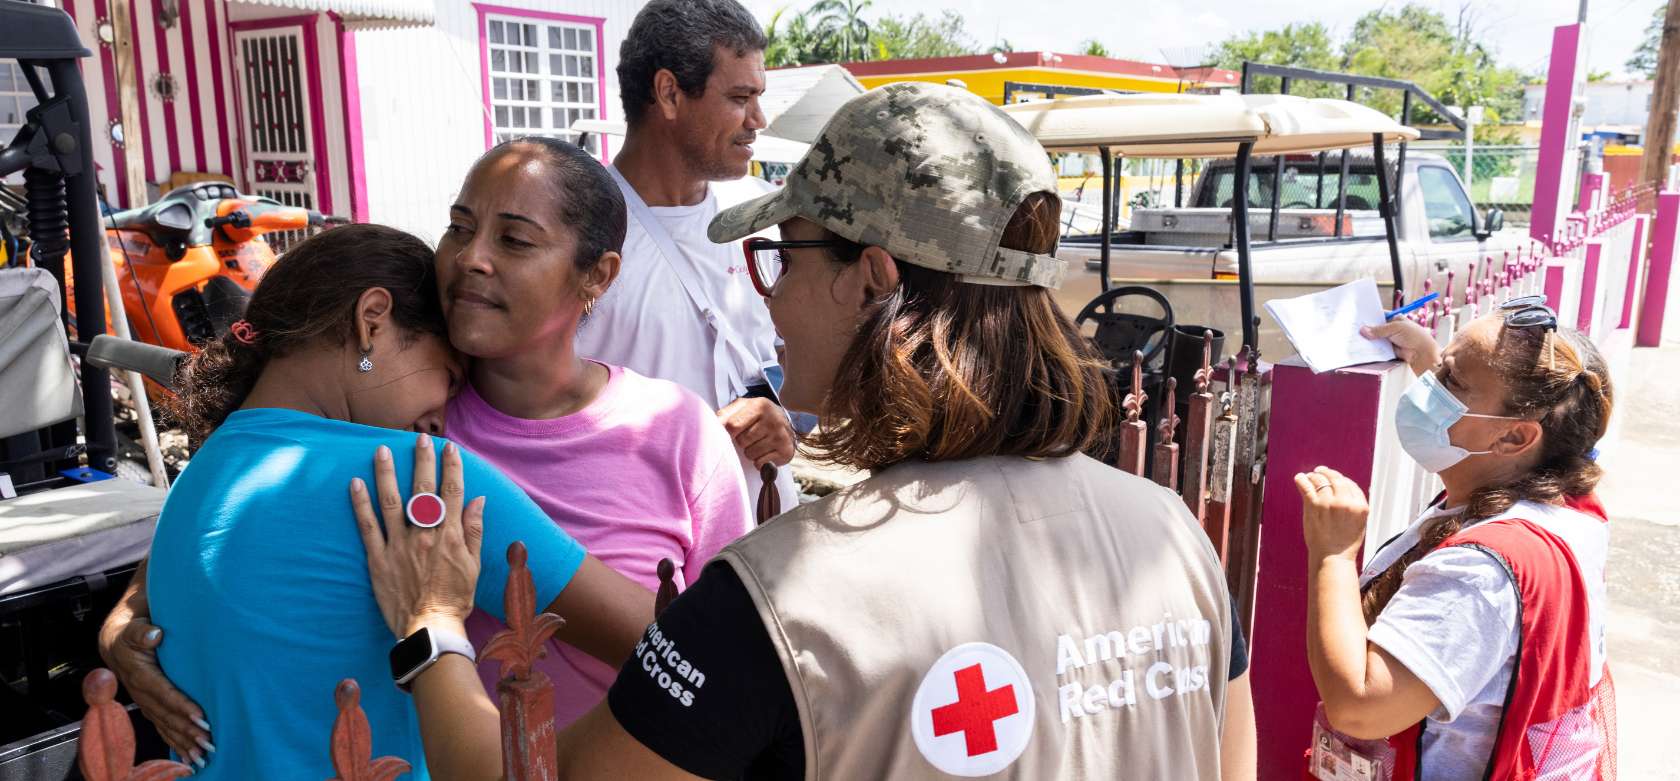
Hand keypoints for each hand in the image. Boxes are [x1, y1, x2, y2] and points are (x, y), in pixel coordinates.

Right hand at [97, 616, 212, 767]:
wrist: (115, 641)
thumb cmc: (132, 633)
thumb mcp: (134, 628)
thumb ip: (142, 632)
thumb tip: (154, 634)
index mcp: (139, 675)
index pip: (163, 693)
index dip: (181, 705)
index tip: (200, 716)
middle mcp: (141, 693)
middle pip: (166, 715)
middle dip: (187, 730)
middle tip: (208, 741)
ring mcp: (145, 702)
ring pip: (165, 725)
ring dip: (183, 741)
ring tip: (202, 755)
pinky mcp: (149, 707)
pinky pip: (162, 727)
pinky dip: (175, 743)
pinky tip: (189, 756)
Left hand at [350, 433, 483, 638]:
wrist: (430, 629)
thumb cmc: (455, 598)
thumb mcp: (474, 564)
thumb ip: (474, 530)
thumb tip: (478, 500)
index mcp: (449, 535)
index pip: (451, 492)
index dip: (451, 467)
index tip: (449, 448)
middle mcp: (424, 535)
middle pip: (422, 490)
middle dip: (422, 461)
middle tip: (419, 439)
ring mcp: (399, 545)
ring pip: (391, 502)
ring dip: (386, 474)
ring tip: (382, 450)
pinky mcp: (378, 559)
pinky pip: (367, 527)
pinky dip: (360, 504)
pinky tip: (355, 484)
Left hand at [718, 397, 795, 468]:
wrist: (783, 423)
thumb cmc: (757, 416)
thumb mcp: (742, 407)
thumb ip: (725, 415)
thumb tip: (711, 426)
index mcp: (760, 405)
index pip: (732, 426)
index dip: (727, 433)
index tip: (730, 433)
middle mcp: (773, 420)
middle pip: (742, 441)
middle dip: (741, 442)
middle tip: (750, 435)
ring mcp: (781, 437)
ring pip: (750, 454)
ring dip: (750, 452)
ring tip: (758, 443)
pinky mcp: (786, 452)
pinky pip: (760, 464)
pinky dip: (759, 461)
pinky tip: (765, 451)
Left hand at [1295, 466, 1368, 562]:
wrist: (1332, 557)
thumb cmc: (1344, 544)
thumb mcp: (1359, 523)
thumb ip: (1354, 506)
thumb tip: (1344, 492)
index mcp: (1360, 506)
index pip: (1350, 484)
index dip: (1341, 479)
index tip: (1334, 478)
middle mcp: (1346, 501)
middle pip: (1336, 479)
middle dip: (1327, 472)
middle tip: (1320, 470)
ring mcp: (1329, 502)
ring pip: (1320, 480)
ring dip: (1313, 476)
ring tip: (1309, 476)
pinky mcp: (1314, 505)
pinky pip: (1307, 486)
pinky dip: (1302, 480)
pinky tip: (1300, 478)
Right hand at [1361, 319, 1439, 376]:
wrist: (1422, 353)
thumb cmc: (1413, 335)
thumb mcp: (1396, 328)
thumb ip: (1379, 330)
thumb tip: (1363, 330)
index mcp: (1395, 319)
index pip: (1380, 316)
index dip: (1370, 316)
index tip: (1358, 317)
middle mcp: (1391, 329)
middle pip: (1375, 328)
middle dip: (1366, 329)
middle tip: (1353, 328)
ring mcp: (1389, 340)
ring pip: (1375, 339)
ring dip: (1368, 339)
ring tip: (1354, 338)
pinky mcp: (1387, 350)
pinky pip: (1377, 348)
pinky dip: (1371, 349)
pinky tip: (1361, 347)